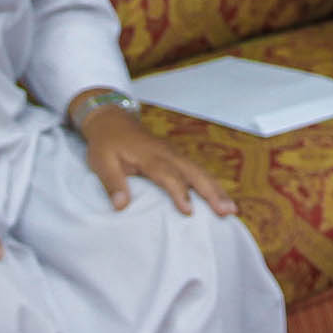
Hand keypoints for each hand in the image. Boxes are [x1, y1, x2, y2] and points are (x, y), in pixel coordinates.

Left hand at [78, 108, 238, 217]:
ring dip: (216, 189)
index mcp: (149, 156)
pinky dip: (211, 183)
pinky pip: (197, 170)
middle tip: (227, 212)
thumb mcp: (101, 163)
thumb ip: (112, 184)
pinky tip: (220, 198)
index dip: (179, 193)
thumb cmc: (106, 143)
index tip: (189, 211)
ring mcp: (174, 154)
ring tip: (231, 210)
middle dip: (212, 192)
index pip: (168, 175)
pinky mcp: (176, 156)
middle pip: (194, 172)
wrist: (111, 120)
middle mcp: (167, 154)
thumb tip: (121, 206)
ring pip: (200, 171)